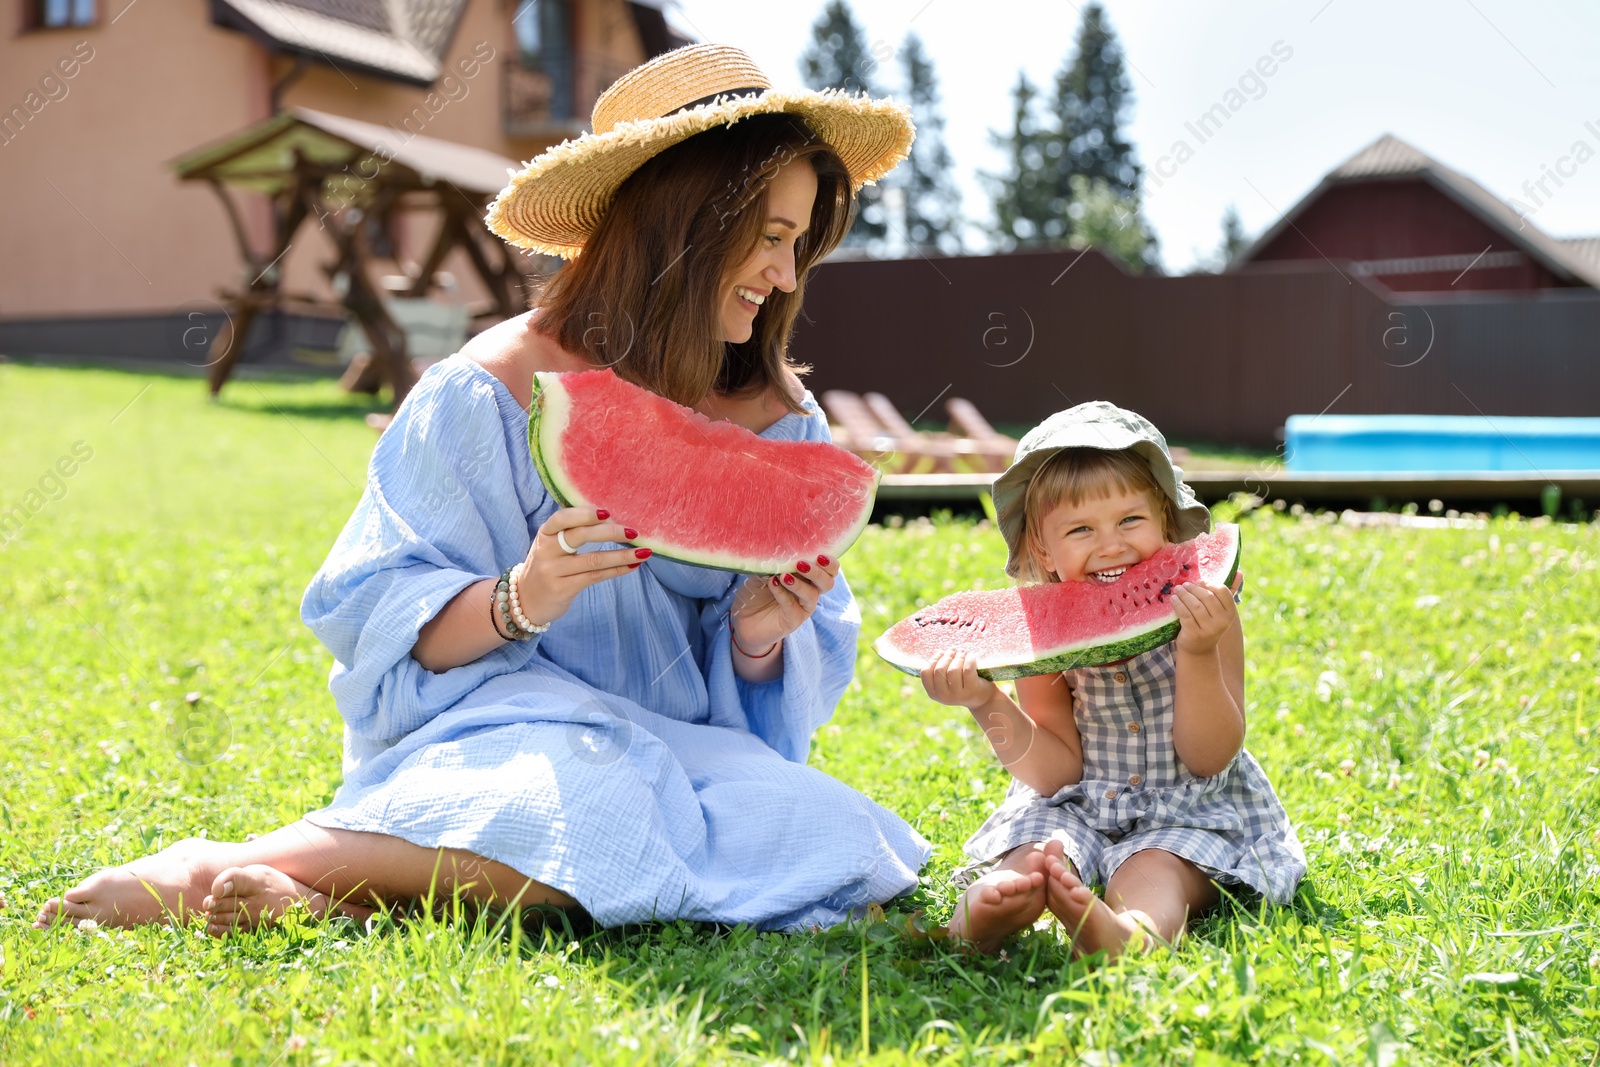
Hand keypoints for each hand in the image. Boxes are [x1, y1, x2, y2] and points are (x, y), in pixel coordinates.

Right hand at [514, 507, 647, 626]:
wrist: (524, 601)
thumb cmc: (547, 566)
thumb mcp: (550, 545)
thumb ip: (571, 531)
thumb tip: (610, 518)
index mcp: (544, 534)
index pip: (562, 519)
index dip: (584, 514)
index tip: (607, 512)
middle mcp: (546, 551)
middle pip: (580, 536)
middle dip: (610, 532)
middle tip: (634, 532)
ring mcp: (554, 572)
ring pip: (593, 560)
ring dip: (622, 555)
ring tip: (644, 552)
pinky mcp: (563, 589)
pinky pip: (595, 577)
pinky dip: (616, 570)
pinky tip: (632, 566)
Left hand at [729, 554, 840, 651]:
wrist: (743, 620)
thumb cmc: (756, 593)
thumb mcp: (762, 573)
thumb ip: (772, 563)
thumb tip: (776, 552)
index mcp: (807, 577)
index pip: (829, 570)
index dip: (829, 562)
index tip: (819, 554)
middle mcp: (809, 592)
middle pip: (827, 582)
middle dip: (818, 572)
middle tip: (801, 564)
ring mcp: (802, 608)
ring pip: (812, 595)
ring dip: (799, 584)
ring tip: (784, 576)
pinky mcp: (793, 621)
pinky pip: (792, 607)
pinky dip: (782, 594)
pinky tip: (772, 584)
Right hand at [919, 649, 998, 710]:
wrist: (981, 699)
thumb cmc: (961, 685)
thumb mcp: (946, 682)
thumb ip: (940, 671)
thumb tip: (940, 652)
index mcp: (933, 693)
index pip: (926, 673)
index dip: (933, 659)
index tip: (941, 653)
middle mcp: (944, 696)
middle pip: (940, 669)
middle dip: (947, 655)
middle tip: (954, 649)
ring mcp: (958, 695)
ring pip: (953, 669)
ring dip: (958, 656)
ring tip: (962, 652)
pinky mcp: (971, 690)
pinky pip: (967, 669)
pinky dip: (969, 659)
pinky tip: (970, 656)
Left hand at [1172, 577, 1239, 654]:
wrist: (1199, 648)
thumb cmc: (1210, 623)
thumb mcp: (1221, 610)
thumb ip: (1230, 590)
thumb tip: (1239, 571)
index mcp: (1230, 613)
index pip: (1222, 591)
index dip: (1210, 584)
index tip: (1199, 582)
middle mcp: (1222, 622)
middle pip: (1207, 597)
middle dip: (1194, 588)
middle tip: (1185, 585)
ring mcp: (1208, 629)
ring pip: (1195, 605)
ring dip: (1184, 594)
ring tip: (1178, 589)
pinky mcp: (1194, 634)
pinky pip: (1185, 614)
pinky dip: (1178, 604)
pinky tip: (1173, 599)